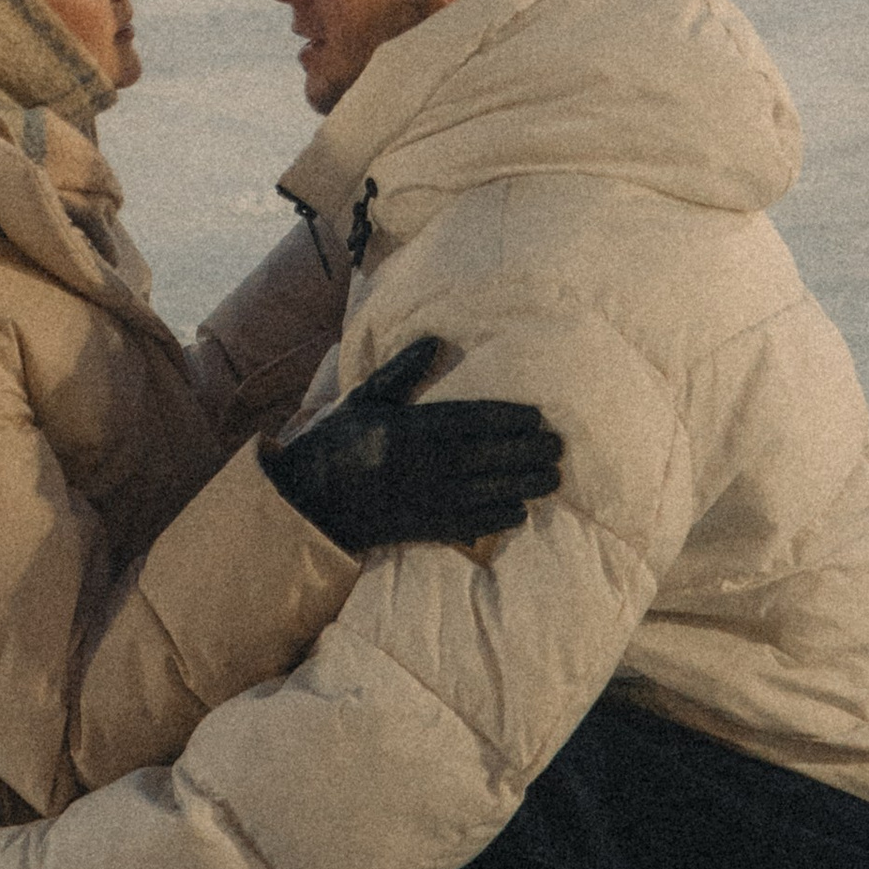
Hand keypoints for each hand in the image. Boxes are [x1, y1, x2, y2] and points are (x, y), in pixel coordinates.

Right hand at [265, 335, 562, 554]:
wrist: (309, 503)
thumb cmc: (338, 443)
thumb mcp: (366, 399)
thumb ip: (403, 372)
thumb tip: (435, 340)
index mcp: (412, 428)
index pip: (473, 420)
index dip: (510, 419)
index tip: (538, 417)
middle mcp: (425, 464)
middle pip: (490, 456)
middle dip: (528, 452)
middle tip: (559, 448)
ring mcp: (425, 499)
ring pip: (487, 491)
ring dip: (524, 486)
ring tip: (552, 479)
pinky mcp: (422, 528)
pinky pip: (469, 523)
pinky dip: (497, 518)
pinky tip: (520, 511)